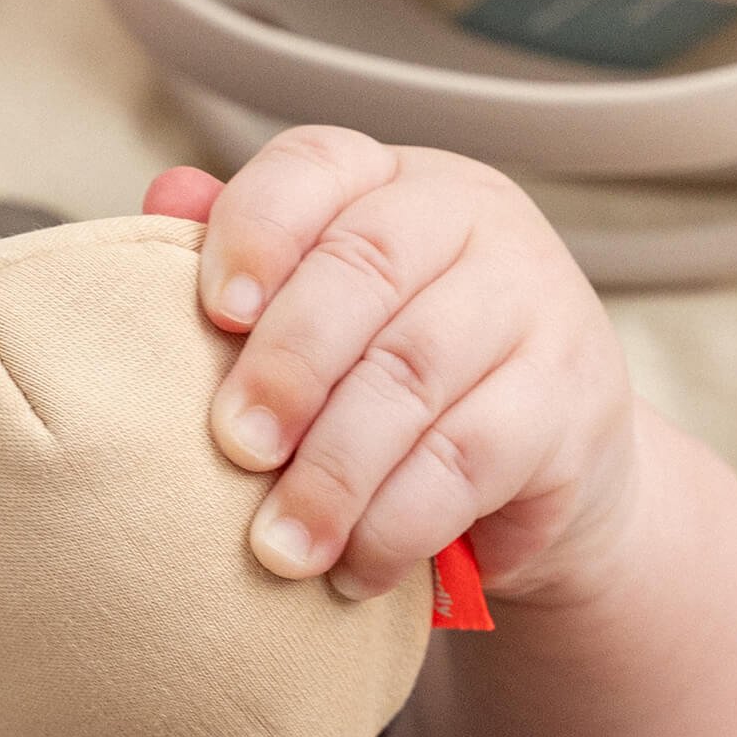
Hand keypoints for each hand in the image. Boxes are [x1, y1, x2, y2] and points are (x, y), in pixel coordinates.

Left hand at [144, 126, 635, 604]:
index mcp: (393, 183)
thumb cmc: (404, 375)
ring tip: (281, 547)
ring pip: (413, 374)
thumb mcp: (331, 312)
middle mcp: (474, 222)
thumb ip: (253, 260)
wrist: (551, 459)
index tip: (216, 313)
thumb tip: (165, 196)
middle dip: (288, 365)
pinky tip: (354, 570)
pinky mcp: (571, 403)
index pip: (316, 166)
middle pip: (365, 268)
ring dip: (333, 472)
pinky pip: (468, 461)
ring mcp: (536, 304)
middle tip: (238, 449)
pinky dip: (397, 525)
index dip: (256, 231)